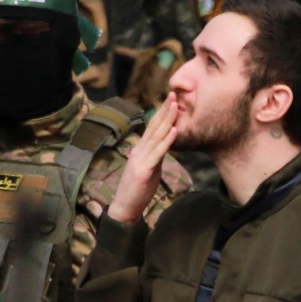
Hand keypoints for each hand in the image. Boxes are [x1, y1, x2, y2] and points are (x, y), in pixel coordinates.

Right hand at [107, 93, 178, 223]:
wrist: (124, 208)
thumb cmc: (137, 191)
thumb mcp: (149, 170)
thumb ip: (156, 157)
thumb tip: (165, 147)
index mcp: (140, 151)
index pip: (152, 128)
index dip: (161, 113)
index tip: (171, 100)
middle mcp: (138, 151)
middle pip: (153, 127)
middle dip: (165, 110)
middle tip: (174, 94)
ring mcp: (140, 160)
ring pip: (156, 136)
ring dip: (167, 120)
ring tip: (176, 106)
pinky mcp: (143, 171)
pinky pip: (157, 153)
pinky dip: (167, 141)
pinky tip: (174, 131)